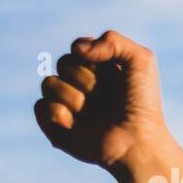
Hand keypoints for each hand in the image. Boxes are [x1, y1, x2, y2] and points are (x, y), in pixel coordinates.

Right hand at [33, 30, 168, 171]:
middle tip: (108, 98)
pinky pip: (40, 107)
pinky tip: (77, 125)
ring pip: (49, 83)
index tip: (115, 75)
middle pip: (63, 63)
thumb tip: (76, 50)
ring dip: (74, 98)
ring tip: (96, 115)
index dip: (93, 59)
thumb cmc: (142, 104)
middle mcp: (82, 86)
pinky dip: (58, 114)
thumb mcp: (141, 61)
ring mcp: (68, 105)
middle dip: (86, 79)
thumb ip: (113, 40)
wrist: (137, 142)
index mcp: (99, 70)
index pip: (78, 49)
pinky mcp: (56, 126)